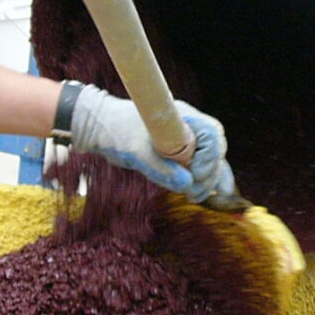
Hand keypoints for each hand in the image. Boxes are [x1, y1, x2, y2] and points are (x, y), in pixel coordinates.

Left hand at [68, 85, 238, 207]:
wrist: (100, 127)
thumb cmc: (116, 131)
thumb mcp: (135, 151)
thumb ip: (160, 168)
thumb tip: (187, 184)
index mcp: (183, 117)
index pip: (212, 135)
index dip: (211, 157)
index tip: (196, 174)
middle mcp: (189, 127)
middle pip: (215, 150)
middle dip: (211, 174)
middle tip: (195, 194)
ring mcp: (185, 139)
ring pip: (210, 160)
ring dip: (209, 180)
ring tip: (198, 197)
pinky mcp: (179, 152)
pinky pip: (198, 166)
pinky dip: (203, 180)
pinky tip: (206, 194)